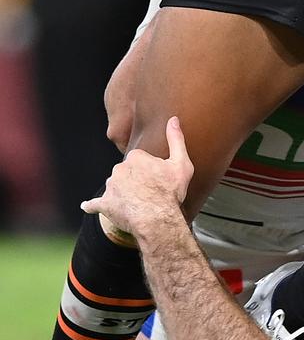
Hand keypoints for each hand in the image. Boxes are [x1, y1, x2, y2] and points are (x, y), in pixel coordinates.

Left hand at [81, 118, 193, 235]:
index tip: (157, 177)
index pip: (139, 158)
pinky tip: (87, 206)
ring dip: (122, 192)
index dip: (149, 168)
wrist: (156, 219)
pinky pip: (95, 204)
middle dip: (135, 179)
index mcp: (136, 157)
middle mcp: (119, 169)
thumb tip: (173, 120)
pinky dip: (91, 205)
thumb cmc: (169, 192)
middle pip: (126, 171)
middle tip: (149, 191)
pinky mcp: (105, 204)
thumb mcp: (181, 163)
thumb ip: (176, 139)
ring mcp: (111, 187)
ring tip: (138, 203)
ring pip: (115, 186)